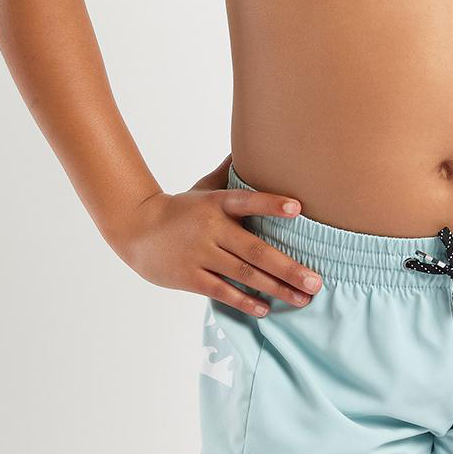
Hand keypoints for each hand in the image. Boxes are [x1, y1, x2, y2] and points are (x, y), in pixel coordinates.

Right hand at [110, 163, 323, 313]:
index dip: (271, 204)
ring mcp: (200, 254)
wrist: (136, 230)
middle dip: (288, 268)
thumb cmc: (180, 210)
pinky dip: (245, 301)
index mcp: (216, 204)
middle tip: (316, 282)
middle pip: (254, 250)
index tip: (298, 208)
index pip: (246, 201)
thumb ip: (230, 175)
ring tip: (303, 298)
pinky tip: (266, 309)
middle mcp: (210, 229)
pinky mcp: (190, 277)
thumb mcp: (204, 189)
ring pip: (243, 274)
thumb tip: (252, 145)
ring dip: (275, 288)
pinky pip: (222, 292)